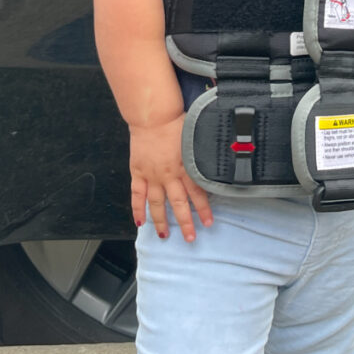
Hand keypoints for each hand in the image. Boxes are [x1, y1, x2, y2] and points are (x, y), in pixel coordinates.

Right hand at [129, 115, 212, 240]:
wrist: (153, 116)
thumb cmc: (176, 123)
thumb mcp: (195, 140)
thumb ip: (202, 157)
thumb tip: (216, 166)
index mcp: (186, 167)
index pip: (198, 194)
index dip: (204, 210)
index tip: (209, 223)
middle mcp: (169, 175)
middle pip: (178, 204)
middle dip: (185, 223)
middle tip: (190, 238)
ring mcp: (152, 176)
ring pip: (157, 204)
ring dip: (161, 221)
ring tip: (164, 235)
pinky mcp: (138, 172)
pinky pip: (137, 195)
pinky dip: (137, 209)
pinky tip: (139, 222)